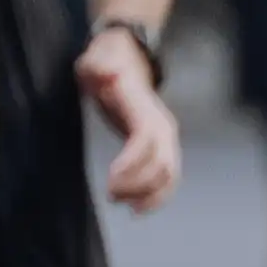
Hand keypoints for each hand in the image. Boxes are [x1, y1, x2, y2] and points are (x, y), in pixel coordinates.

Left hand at [83, 27, 182, 211]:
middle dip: (137, 186)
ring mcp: (166, 138)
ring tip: (121, 204)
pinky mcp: (163, 147)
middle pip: (161, 165)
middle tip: (111, 195)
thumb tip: (107, 73)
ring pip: (169, 176)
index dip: (131, 165)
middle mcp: (163, 126)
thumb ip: (100, 65)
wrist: (128, 58)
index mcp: (145, 109)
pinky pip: (169, 177)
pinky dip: (158, 196)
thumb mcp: (97, 58)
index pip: (145, 142)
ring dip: (148, 195)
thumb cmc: (108, 60)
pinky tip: (137, 208)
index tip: (110, 181)